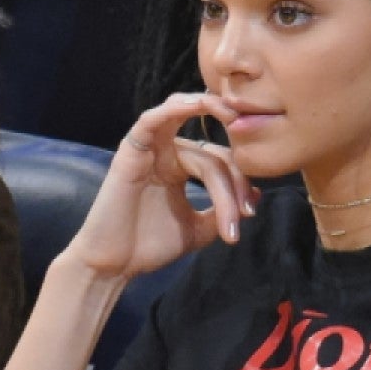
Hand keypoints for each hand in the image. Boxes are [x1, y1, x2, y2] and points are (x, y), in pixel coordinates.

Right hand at [61, 93, 255, 280]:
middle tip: (244, 209)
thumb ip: (222, 212)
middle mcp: (166, 154)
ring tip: (232, 116)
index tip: (249, 214)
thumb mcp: (197, 230)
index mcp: (181, 168)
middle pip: (212, 150)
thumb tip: (256, 196)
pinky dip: (173, 108)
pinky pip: (151, 120)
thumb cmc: (148, 247)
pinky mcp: (131, 151)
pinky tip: (196, 103)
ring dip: (211, 109)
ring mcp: (149, 150)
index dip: (240, 184)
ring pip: (187, 124)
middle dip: (234, 177)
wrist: (115, 266)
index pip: (221, 163)